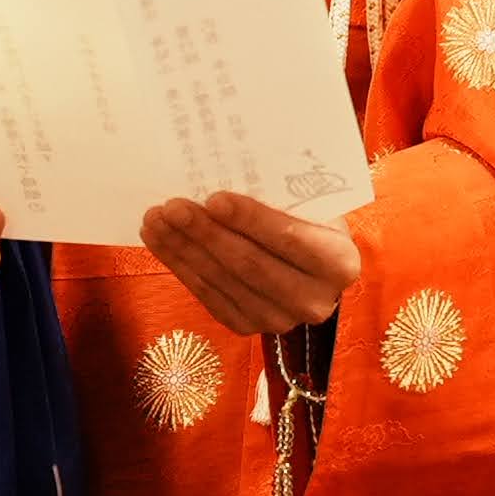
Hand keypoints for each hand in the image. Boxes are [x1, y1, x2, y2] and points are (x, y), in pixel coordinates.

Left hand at [141, 193, 361, 338]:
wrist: (312, 266)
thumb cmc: (310, 222)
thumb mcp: (312, 206)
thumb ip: (284, 196)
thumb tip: (228, 169)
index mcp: (339, 263)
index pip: (289, 239)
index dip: (249, 219)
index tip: (214, 198)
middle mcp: (314, 300)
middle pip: (249, 264)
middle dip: (206, 233)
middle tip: (173, 206)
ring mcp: (279, 319)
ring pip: (222, 280)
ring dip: (184, 248)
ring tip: (156, 218)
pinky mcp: (247, 326)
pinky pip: (207, 295)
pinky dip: (181, 265)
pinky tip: (160, 240)